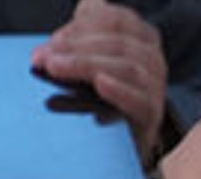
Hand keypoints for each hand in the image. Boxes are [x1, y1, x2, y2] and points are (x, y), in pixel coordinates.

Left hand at [32, 0, 171, 162]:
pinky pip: (142, 99)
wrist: (122, 137)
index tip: (51, 43)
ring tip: (57, 69)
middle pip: (118, 44)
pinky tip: (99, 84)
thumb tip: (44, 54)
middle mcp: (152, 56)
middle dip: (76, 49)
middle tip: (45, 59)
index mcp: (137, 33)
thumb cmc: (99, 89)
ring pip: (128, 67)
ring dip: (87, 65)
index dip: (80, 27)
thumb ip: (70, 44)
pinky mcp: (153, 113)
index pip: (113, 19)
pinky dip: (119, 91)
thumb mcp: (84, 58)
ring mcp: (156, 85)